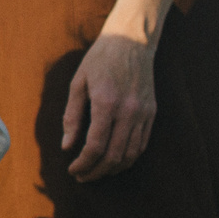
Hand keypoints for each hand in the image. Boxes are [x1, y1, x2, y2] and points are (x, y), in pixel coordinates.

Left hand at [61, 30, 156, 181]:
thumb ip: (72, 116)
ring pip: (130, 154)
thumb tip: (67, 146)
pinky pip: (141, 144)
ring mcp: (142, 113)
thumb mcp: (78, 83)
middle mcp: (128, 111)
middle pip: (113, 156)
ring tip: (97, 171)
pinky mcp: (151, 113)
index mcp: (106, 102)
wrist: (131, 40)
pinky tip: (115, 161)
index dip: (83, 163)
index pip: (95, 146)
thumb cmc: (100, 59)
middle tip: (82, 176)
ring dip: (112, 169)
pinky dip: (128, 158)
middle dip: (96, 172)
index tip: (73, 169)